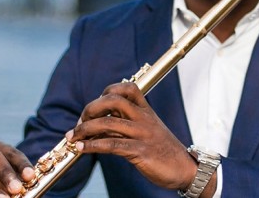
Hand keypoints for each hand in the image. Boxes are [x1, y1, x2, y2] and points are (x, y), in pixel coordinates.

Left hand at [68, 82, 197, 190]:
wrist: (184, 169)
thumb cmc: (162, 151)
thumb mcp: (145, 132)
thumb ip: (124, 126)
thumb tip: (95, 128)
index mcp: (146, 111)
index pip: (126, 88)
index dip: (105, 93)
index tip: (93, 108)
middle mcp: (144, 118)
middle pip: (113, 100)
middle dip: (90, 109)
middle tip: (79, 123)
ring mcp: (143, 134)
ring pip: (108, 123)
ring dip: (85, 129)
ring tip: (73, 137)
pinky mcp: (141, 151)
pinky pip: (112, 145)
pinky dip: (92, 146)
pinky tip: (82, 148)